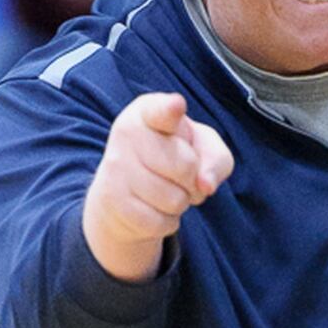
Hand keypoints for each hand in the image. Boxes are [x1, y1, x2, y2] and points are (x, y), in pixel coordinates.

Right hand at [82, 93, 234, 281]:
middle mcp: (127, 134)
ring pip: (174, 199)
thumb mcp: (203, 148)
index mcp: (150, 111)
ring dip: (181, 202)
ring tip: (166, 189)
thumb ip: (216, 158)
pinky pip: (160, 222)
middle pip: (185, 166)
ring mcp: (116, 167)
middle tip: (181, 174)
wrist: (126, 192)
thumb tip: (205, 185)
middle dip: (193, 178)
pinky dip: (167, 221)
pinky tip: (153, 207)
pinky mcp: (111, 200)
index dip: (171, 110)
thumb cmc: (173, 158)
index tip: (176, 105)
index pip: (161, 111)